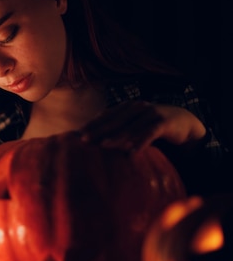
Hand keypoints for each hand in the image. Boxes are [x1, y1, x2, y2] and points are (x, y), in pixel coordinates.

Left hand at [80, 101, 206, 152]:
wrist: (183, 122)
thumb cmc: (152, 125)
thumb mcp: (134, 126)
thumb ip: (118, 130)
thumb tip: (96, 143)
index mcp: (126, 108)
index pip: (105, 116)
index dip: (92, 124)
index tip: (77, 134)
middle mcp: (136, 108)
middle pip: (114, 121)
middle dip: (98, 130)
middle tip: (84, 140)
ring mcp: (150, 113)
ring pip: (130, 127)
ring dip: (116, 136)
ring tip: (103, 145)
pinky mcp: (163, 123)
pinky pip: (150, 133)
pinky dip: (140, 142)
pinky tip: (132, 153)